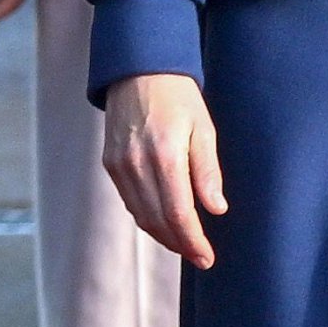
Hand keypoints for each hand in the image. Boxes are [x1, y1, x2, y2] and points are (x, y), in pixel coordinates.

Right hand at [103, 74, 226, 268]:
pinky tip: (163, 221)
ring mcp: (120, 165)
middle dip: (180, 243)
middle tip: (200, 255)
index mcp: (165, 155)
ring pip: (141, 216)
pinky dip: (147, 217)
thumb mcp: (203, 127)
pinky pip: (130, 201)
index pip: (178, 214)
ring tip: (185, 243)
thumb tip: (216, 209)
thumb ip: (207, 170)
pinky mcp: (110, 163)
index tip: (207, 257)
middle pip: (158, 221)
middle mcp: (137, 164)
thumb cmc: (178, 95)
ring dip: (163, 235)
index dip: (193, 240)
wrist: (140, 69)